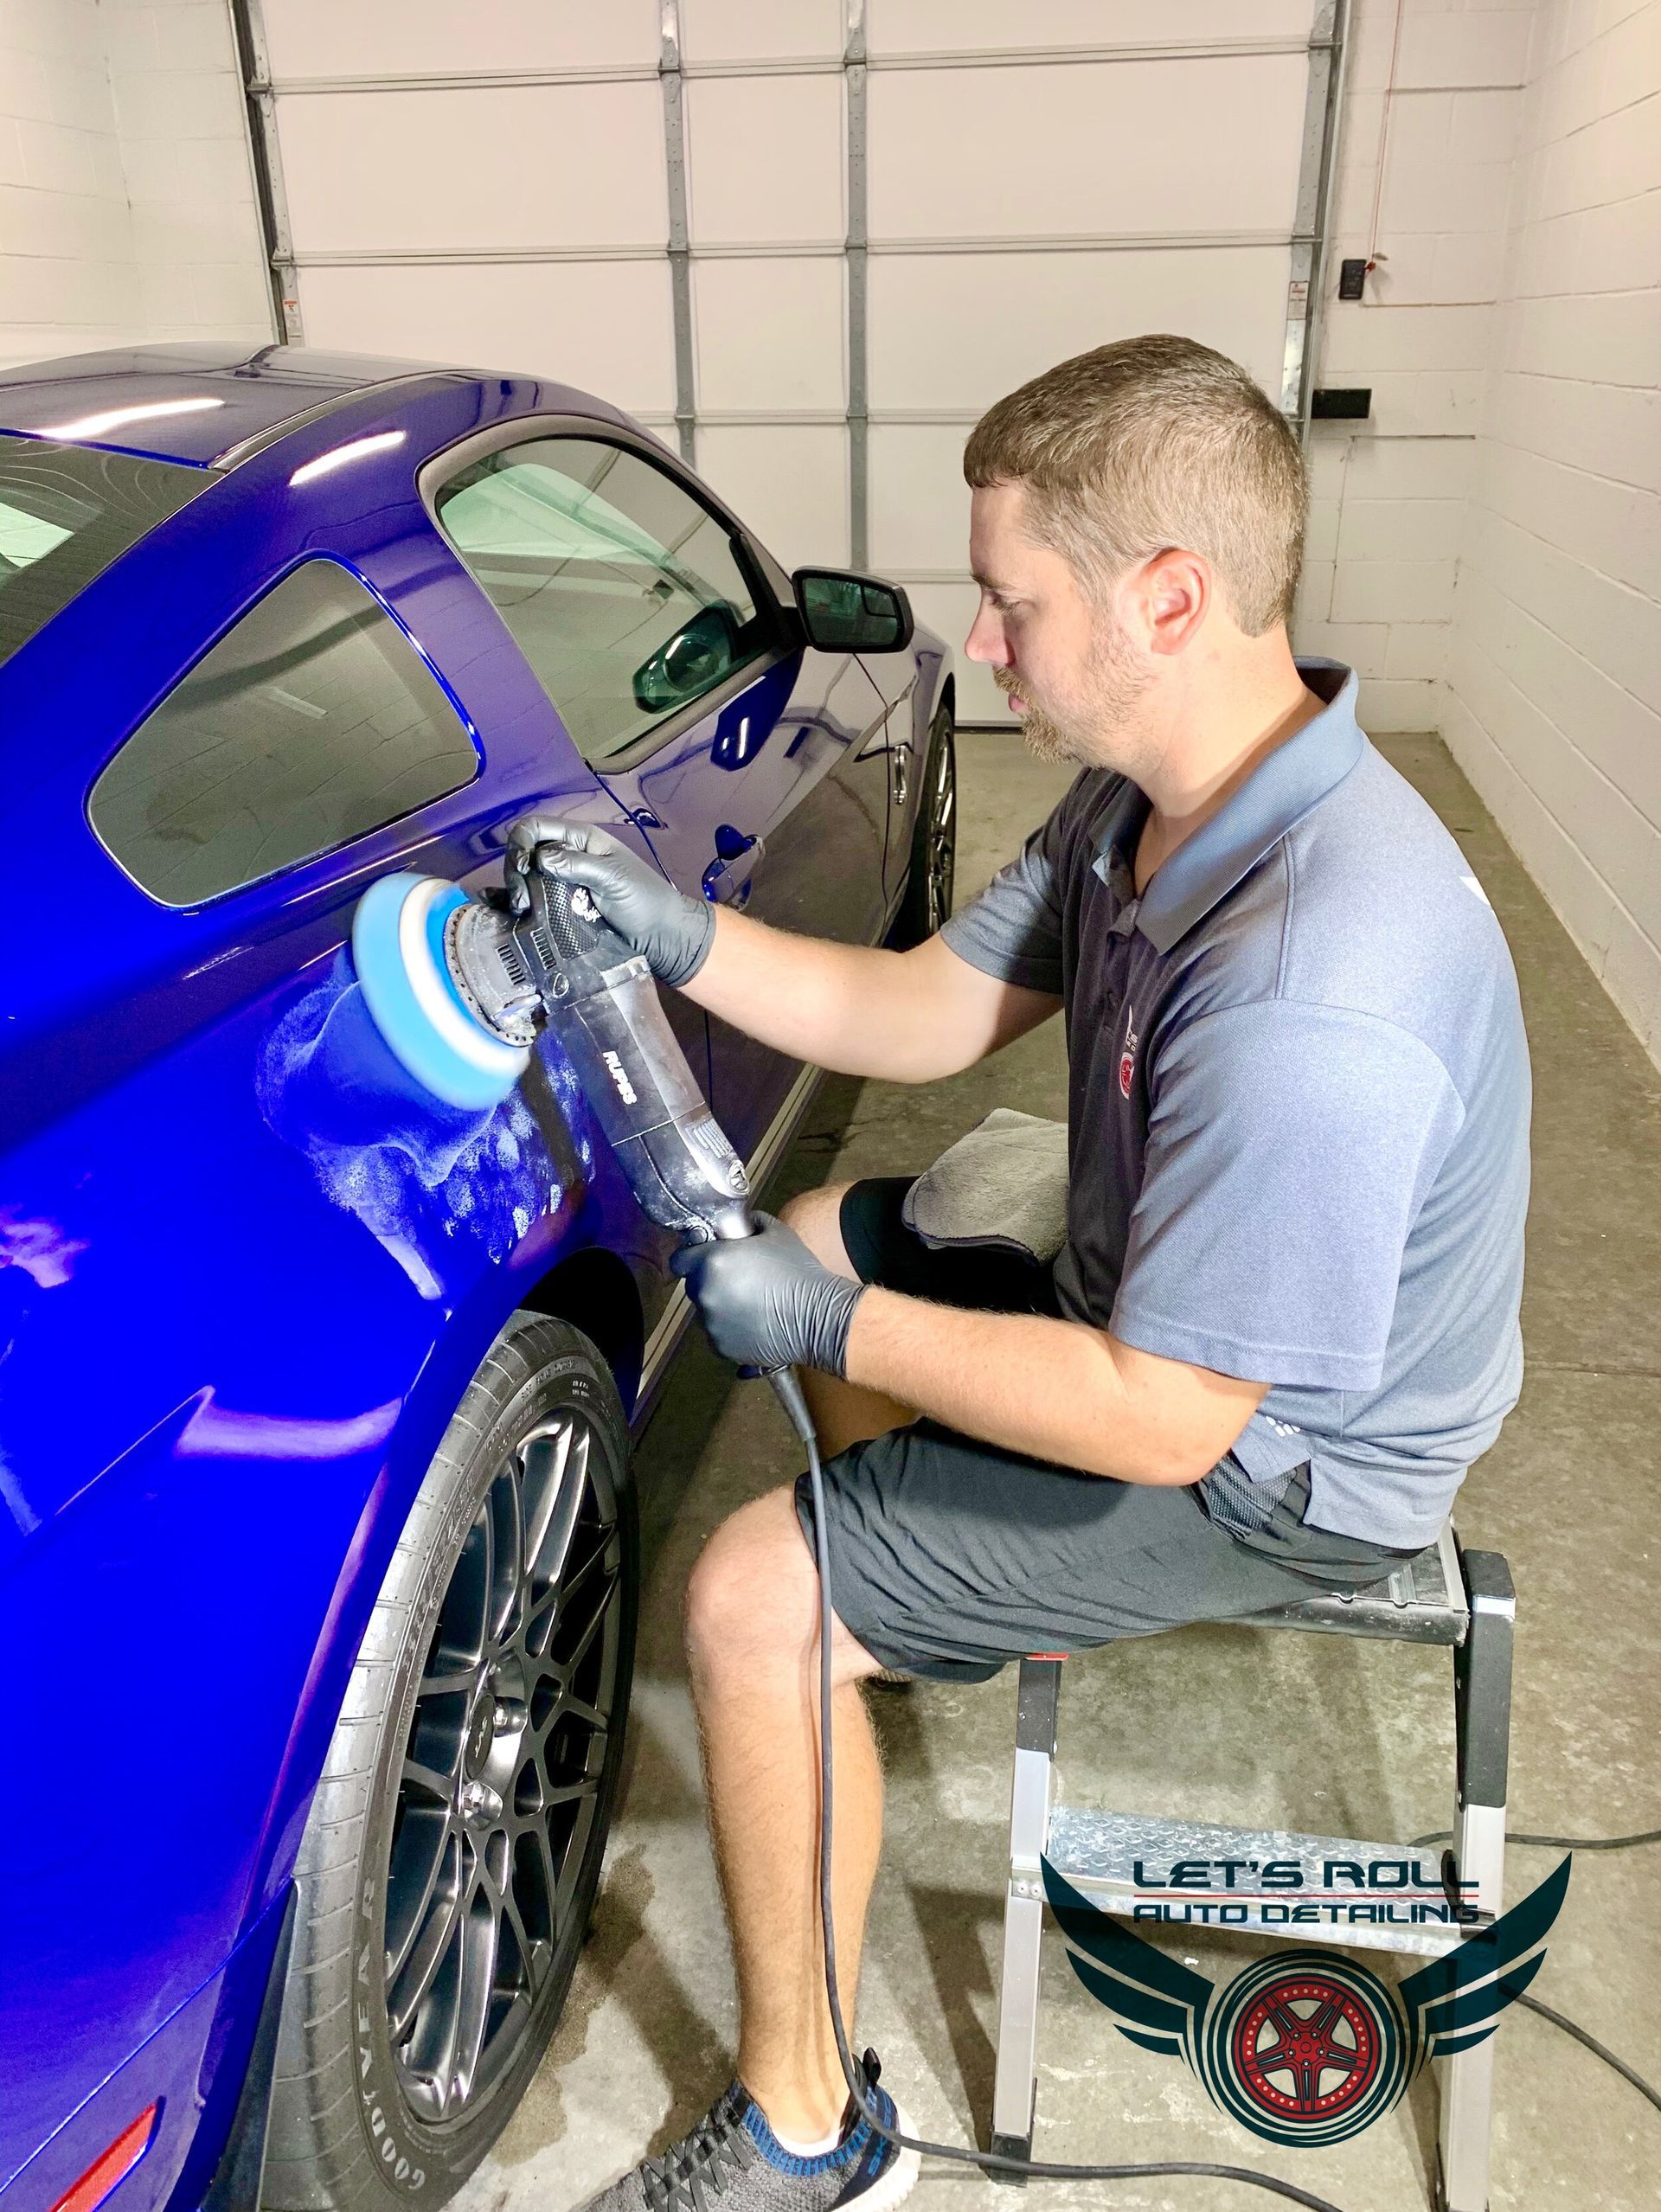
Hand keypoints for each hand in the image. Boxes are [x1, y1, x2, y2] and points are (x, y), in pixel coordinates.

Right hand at [505, 818, 714, 987]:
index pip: (536, 827)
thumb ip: (576, 864)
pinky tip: (513, 912)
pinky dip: (520, 902)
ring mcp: (562, 881)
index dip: (521, 843)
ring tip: (521, 910)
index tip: (524, 870)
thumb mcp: (613, 878)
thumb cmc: (644, 900)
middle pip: (524, 851)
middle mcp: (567, 855)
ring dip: (517, 889)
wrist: (661, 936)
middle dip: (516, 871)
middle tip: (521, 900)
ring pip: (526, 876)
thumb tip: (538, 859)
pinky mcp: (561, 906)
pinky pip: (534, 898)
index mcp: (581, 839)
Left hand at [671, 1213, 864, 1378]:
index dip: (691, 1259)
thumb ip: (751, 1223)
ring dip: (721, 1309)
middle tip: (739, 1282)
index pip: (679, 1260)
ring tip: (752, 1306)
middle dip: (710, 1283)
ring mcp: (712, 1324)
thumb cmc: (799, 1271)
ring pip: (707, 1313)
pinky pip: (718, 1336)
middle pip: (694, 1287)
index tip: (705, 1260)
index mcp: (712, 1261)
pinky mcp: (722, 1348)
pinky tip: (755, 1324)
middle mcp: (706, 1293)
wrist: (818, 1317)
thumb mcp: (777, 1233)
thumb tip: (742, 1224)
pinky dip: (731, 1332)